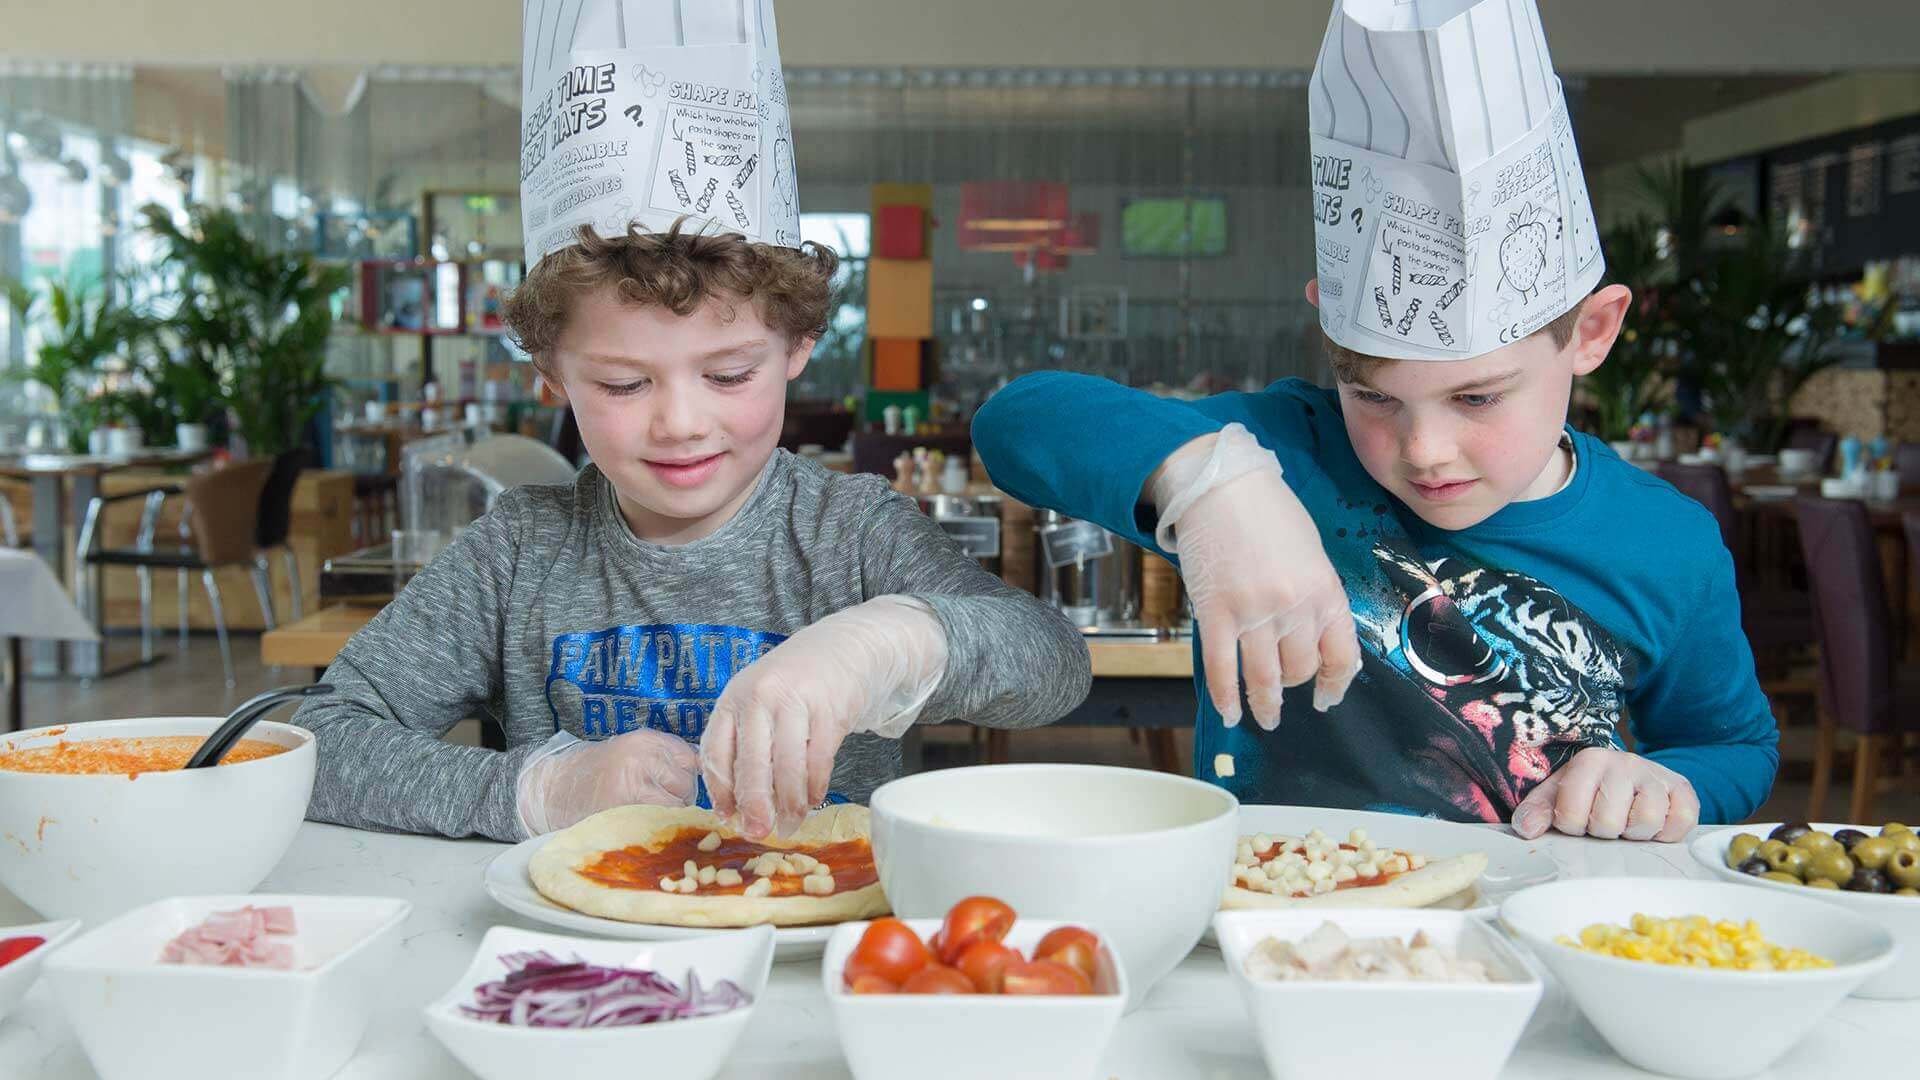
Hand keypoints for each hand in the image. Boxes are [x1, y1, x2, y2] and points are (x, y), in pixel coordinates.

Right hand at [515, 728, 699, 836]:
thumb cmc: (596, 774)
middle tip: (654, 806)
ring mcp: (633, 782)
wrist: (551, 787)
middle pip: (687, 785)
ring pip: (676, 806)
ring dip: (668, 816)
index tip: (674, 789)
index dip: (685, 779)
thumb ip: (665, 760)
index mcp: (646, 740)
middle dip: (679, 800)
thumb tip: (707, 775)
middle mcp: (642, 756)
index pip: (691, 760)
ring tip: (643, 815)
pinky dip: (654, 828)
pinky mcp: (624, 808)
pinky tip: (637, 825)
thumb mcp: (631, 753)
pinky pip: (657, 822)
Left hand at [701, 596, 946, 839]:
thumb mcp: (758, 700)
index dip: (720, 791)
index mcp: (734, 697)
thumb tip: (735, 802)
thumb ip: (745, 741)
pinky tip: (812, 800)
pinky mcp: (830, 710)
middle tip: (758, 833)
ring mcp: (795, 702)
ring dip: (789, 804)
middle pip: (751, 765)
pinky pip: (819, 761)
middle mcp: (759, 697)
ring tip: (790, 824)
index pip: (716, 752)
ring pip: (787, 768)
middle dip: (755, 807)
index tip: (727, 817)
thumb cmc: (795, 681)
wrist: (846, 646)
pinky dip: (814, 787)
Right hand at [1150, 424, 1360, 728]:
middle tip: (1284, 693)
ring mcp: (1253, 612)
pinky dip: (1226, 697)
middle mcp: (1294, 606)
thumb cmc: (1269, 513)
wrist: (1221, 485)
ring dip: (1265, 705)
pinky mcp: (1216, 612)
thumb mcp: (1311, 553)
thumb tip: (1317, 640)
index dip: (1335, 684)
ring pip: (1264, 678)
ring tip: (1265, 718)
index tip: (1327, 698)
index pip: (1341, 655)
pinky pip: (1221, 669)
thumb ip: (1317, 596)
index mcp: (1324, 590)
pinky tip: (1229, 713)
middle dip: (1294, 685)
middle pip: (1299, 669)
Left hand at [1512, 747, 1698, 841]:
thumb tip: (1526, 829)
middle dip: (1603, 830)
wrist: (1629, 773)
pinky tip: (1653, 824)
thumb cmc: (1590, 789)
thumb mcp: (1557, 794)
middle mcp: (1625, 763)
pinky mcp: (1684, 790)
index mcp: (1589, 761)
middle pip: (1609, 822)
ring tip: (1627, 821)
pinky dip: (1667, 832)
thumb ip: (1537, 811)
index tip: (1576, 818)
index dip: (1572, 825)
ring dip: (1635, 832)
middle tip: (1604, 820)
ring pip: (1646, 822)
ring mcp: (1657, 775)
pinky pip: (1681, 822)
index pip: (1571, 814)